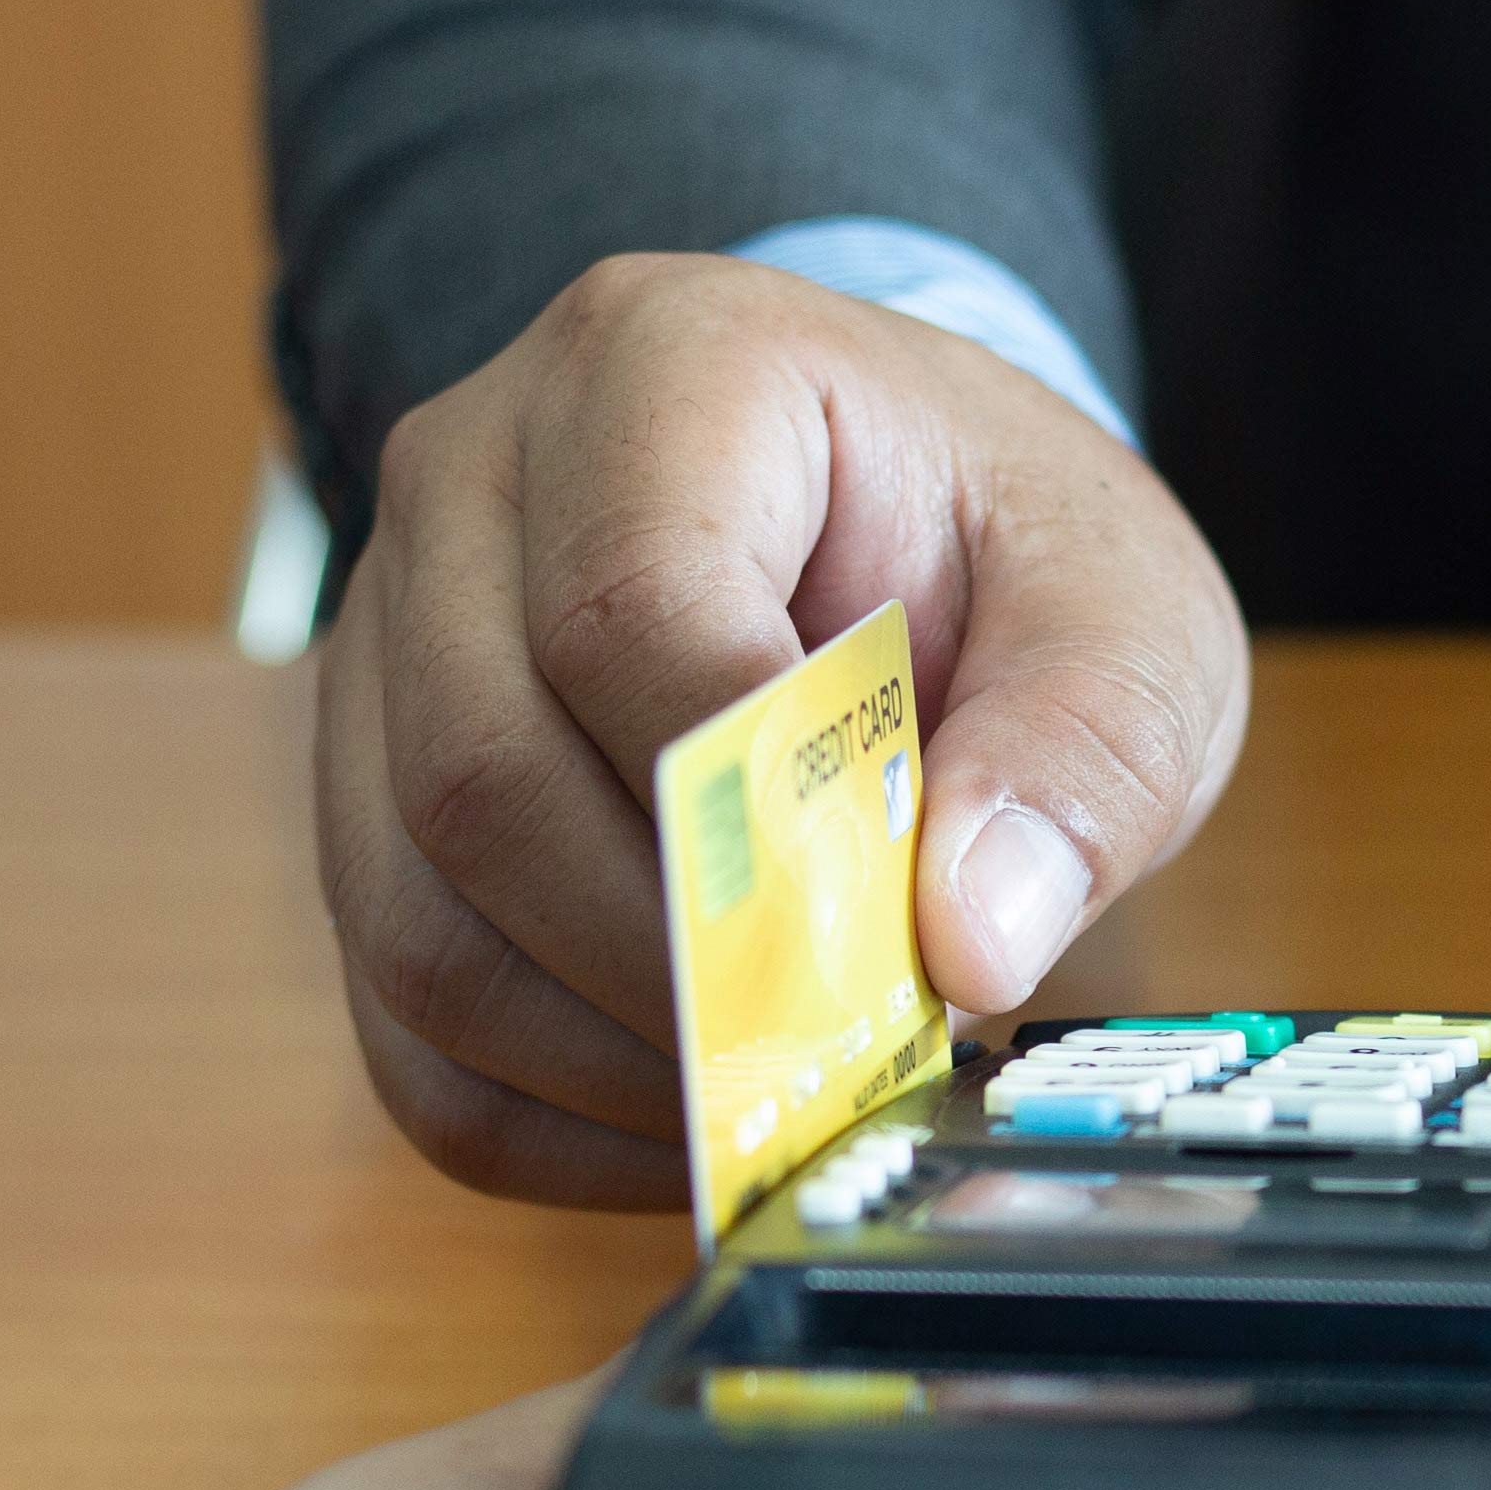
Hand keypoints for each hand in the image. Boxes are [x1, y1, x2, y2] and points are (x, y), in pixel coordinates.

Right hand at [309, 252, 1253, 1202]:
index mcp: (664, 367)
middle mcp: (473, 479)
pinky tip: (690, 1121)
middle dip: (677, 972)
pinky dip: (536, 1111)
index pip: (632, 616)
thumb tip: (973, 941)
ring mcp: (386, 637)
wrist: (897, 523)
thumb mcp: (1125, 612)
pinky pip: (393, 1008)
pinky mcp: (365, 787)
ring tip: (782, 1095)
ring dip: (602, 1060)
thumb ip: (1087, 754)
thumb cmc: (994, 550)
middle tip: (846, 1055)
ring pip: (410, 915)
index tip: (892, 950)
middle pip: (482, 779)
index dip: (748, 825)